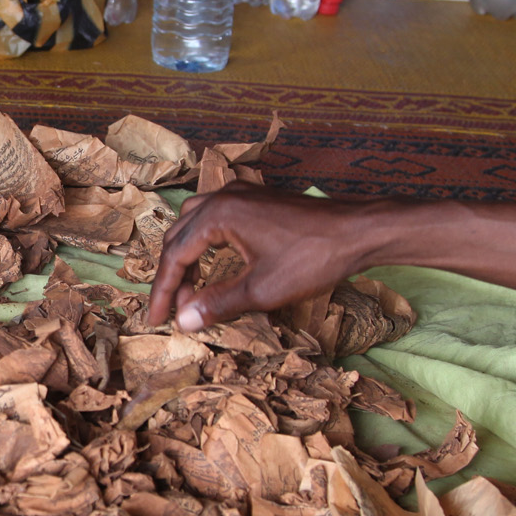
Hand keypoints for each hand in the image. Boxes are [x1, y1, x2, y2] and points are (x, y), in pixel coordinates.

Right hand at [150, 185, 374, 332]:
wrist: (359, 231)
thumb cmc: (313, 258)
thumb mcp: (262, 289)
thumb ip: (218, 304)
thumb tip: (183, 321)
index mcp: (218, 214)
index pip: (176, 255)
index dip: (164, 291)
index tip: (156, 319)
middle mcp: (224, 197)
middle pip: (180, 235)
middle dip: (173, 275)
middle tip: (172, 309)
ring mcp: (242, 193)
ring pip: (195, 222)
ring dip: (187, 255)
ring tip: (191, 288)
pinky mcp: (257, 198)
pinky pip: (216, 216)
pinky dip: (206, 241)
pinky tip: (214, 261)